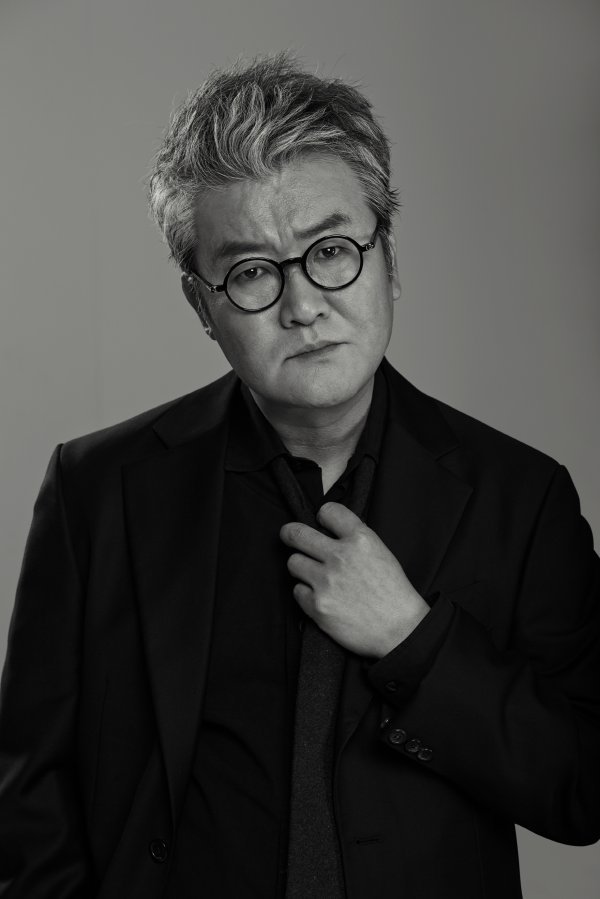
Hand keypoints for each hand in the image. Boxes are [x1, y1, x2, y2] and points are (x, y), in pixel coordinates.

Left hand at [280, 501, 429, 657]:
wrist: (401, 630)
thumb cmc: (394, 593)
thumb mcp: (381, 553)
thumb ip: (355, 540)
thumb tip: (330, 534)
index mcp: (360, 539)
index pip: (328, 511)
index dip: (323, 515)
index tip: (321, 522)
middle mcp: (340, 556)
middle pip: (297, 534)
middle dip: (289, 533)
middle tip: (288, 536)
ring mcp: (326, 581)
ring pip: (293, 562)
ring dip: (301, 567)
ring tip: (314, 575)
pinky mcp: (317, 605)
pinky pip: (297, 591)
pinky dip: (306, 593)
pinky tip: (321, 597)